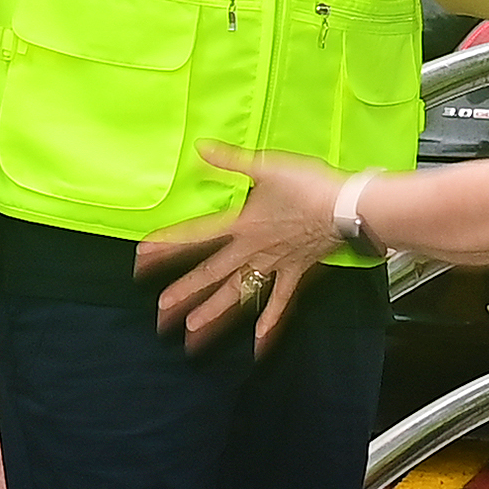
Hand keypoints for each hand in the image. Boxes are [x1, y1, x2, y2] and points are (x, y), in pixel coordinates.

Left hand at [137, 144, 344, 354]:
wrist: (345, 209)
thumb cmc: (307, 185)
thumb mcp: (266, 166)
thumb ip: (231, 161)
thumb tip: (200, 148)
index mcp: (242, 224)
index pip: (197, 235)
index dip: (169, 244)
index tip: (143, 255)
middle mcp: (252, 250)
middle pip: (212, 274)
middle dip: (185, 290)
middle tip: (160, 309)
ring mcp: (273, 264)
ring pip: (238, 292)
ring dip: (214, 311)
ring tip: (192, 329)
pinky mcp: (295, 272)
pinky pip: (280, 300)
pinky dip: (269, 320)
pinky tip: (257, 340)